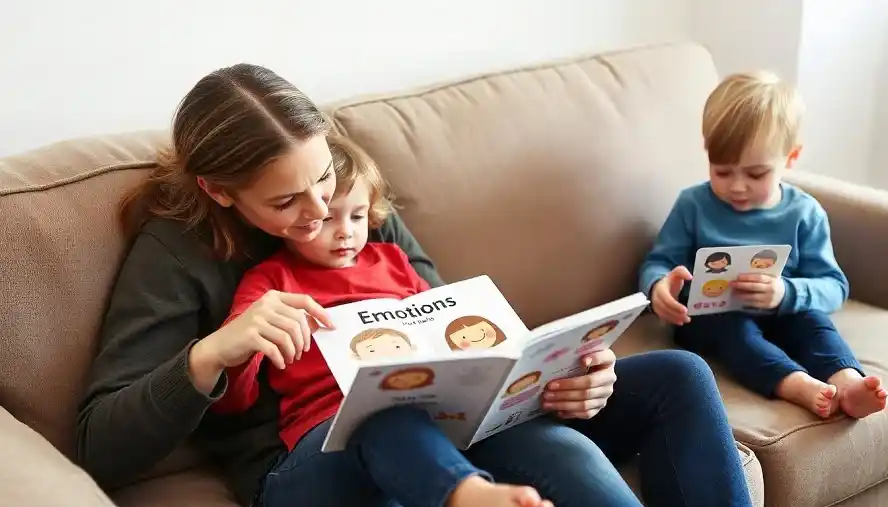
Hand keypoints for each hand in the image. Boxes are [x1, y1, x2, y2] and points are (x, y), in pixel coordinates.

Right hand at [192, 290, 334, 373]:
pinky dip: (281, 359)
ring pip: (288, 336)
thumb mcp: (271, 321)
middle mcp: (265, 304)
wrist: (221, 345)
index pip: (304, 300)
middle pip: (298, 322)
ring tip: (291, 358)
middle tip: (302, 352)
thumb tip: (319, 324)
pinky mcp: (250, 335)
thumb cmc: (251, 334)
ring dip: (293, 351)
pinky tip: (281, 363)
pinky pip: (275, 349)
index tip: (331, 326)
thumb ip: (291, 319)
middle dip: (304, 340)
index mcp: (273, 297)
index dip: (320, 313)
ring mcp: (257, 318)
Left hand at [542, 349, 616, 418]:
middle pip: (588, 386)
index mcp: (608, 361)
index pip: (604, 359)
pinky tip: (557, 411)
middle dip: (566, 388)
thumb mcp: (584, 351)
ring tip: (547, 402)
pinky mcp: (599, 407)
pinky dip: (570, 413)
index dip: (594, 359)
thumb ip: (580, 350)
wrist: (593, 373)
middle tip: (548, 389)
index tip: (581, 361)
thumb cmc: (583, 359)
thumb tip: (577, 358)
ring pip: (584, 403)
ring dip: (564, 403)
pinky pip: (585, 414)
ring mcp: (605, 395)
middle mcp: (609, 379)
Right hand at [651, 266, 692, 324]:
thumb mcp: (676, 273)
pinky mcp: (658, 310)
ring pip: (664, 314)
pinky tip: (680, 322)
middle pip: (665, 308)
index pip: (667, 299)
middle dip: (676, 314)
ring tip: (686, 320)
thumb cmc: (670, 280)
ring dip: (675, 318)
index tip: (685, 310)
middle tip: (687, 317)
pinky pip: (663, 317)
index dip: (675, 306)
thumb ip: (682, 272)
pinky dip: (671, 320)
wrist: (660, 285)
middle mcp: (656, 298)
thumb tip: (690, 277)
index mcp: (660, 289)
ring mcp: (656, 305)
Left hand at [731, 273, 784, 308]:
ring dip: (741, 294)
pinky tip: (739, 298)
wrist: (785, 295)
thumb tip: (743, 274)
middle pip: (754, 287)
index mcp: (772, 280)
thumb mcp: (771, 277)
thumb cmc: (773, 283)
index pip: (758, 278)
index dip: (747, 277)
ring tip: (733, 291)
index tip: (738, 276)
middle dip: (741, 285)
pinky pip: (753, 304)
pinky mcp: (766, 306)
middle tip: (732, 284)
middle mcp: (770, 289)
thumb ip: (761, 275)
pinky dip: (745, 301)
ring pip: (752, 297)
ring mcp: (768, 299)